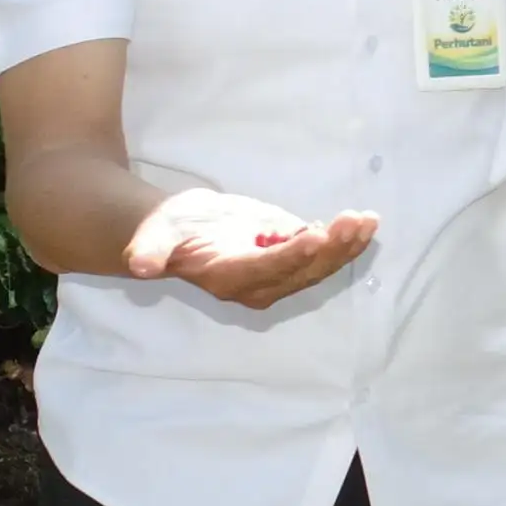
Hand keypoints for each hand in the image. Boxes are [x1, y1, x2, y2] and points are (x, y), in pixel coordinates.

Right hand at [122, 187, 378, 309]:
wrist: (181, 231)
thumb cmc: (167, 230)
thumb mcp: (153, 234)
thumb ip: (149, 250)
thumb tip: (138, 264)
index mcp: (228, 278)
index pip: (265, 269)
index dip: (291, 254)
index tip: (316, 235)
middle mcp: (259, 284)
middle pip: (302, 271)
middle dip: (331, 249)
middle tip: (355, 221)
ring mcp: (279, 274)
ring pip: (319, 266)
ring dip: (346, 245)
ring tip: (367, 220)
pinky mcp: (291, 258)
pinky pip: (324, 255)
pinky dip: (345, 241)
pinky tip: (365, 222)